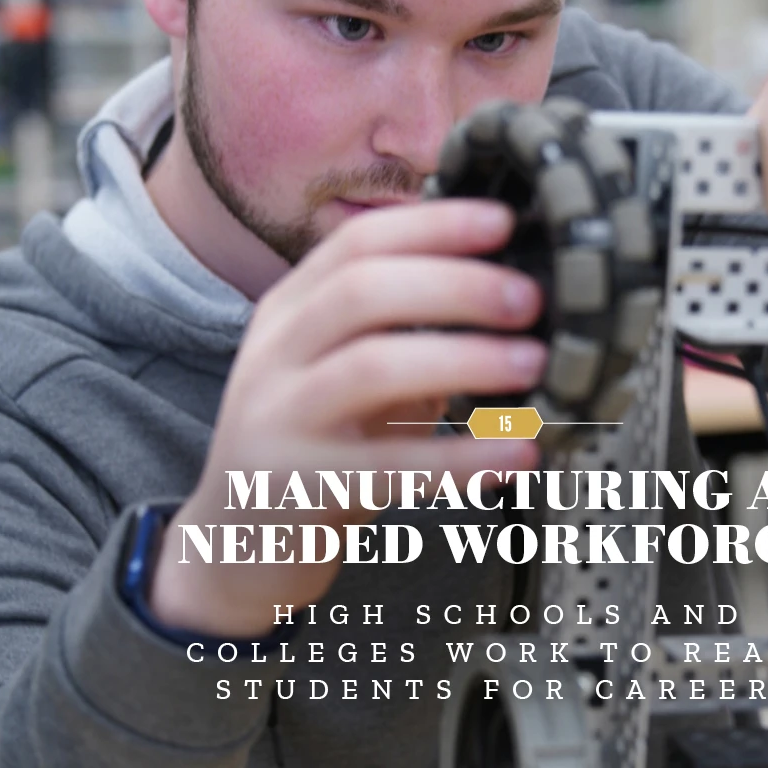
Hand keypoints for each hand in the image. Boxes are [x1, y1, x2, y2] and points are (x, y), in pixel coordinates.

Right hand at [148, 199, 544, 637]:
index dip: (433, 225)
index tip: (503, 221)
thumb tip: (508, 291)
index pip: (357, 243)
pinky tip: (515, 455)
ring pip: (369, 367)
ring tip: (533, 364)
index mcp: (290, 310)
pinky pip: (384, 467)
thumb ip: (402, 330)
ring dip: (462, 359)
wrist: (233, 546)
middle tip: (530, 300)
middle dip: (456, 285)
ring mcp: (277, 419)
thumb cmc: (313, 448)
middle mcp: (275, 354)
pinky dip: (458, 460)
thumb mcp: (342, 371)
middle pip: (361, 290)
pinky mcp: (293, 488)